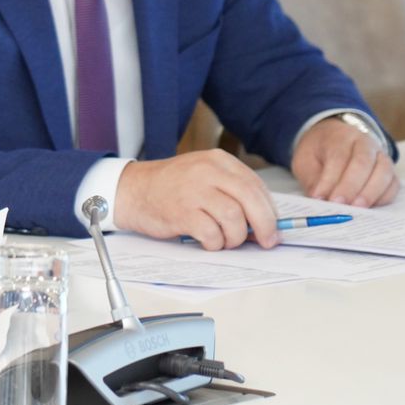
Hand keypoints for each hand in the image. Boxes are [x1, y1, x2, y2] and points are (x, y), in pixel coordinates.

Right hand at [115, 150, 279, 249]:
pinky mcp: (181, 211)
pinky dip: (215, 243)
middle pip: (250, 200)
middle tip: (266, 241)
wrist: (132, 190)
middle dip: (264, 226)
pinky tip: (207, 242)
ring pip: (234, 219)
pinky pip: (212, 233)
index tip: (272, 227)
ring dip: (235, 238)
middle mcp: (207, 171)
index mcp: (217, 161)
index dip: (269, 211)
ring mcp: (193, 190)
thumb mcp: (203, 176)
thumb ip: (231, 191)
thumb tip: (263, 220)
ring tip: (224, 241)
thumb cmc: (170, 187)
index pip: (256, 186)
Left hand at [292, 118, 398, 207]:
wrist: (335, 140)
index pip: (338, 156)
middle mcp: (365, 143)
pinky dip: (382, 198)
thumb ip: (311, 179)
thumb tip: (318, 199)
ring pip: (383, 173)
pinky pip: (392, 185)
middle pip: (363, 163)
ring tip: (355, 210)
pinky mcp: (390, 173)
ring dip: (370, 194)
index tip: (320, 197)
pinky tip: (369, 209)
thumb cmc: (319, 152)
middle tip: (339, 205)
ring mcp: (381, 157)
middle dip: (350, 187)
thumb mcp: (305, 161)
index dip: (329, 179)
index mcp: (340, 136)